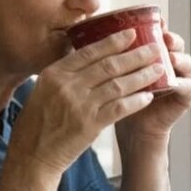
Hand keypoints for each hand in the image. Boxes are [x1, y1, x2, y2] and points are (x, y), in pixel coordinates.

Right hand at [8, 28, 164, 177]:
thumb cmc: (35, 125)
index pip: (89, 52)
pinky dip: (136, 101)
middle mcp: (66, 86)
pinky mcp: (90, 125)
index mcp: (53, 74)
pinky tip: (149, 96)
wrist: (31, 156)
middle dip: (135, 55)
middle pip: (108, 65)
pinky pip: (119, 108)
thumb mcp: (41, 92)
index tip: (131, 34)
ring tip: (159, 69)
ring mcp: (79, 105)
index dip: (113, 42)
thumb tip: (86, 60)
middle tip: (155, 48)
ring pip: (118, 85)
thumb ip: (62, 76)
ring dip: (142, 76)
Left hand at [115, 26, 190, 149]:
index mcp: (152, 52)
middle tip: (164, 36)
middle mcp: (169, 61)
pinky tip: (173, 82)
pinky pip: (188, 86)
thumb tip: (81, 32)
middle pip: (175, 44)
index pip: (158, 32)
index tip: (152, 20)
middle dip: (170, 38)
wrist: (131, 127)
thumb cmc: (119, 97)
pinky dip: (181, 83)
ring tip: (170, 57)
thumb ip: (107, 54)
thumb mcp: (112, 73)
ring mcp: (180, 77)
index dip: (156, 25)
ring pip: (186, 62)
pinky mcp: (185, 96)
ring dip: (179, 58)